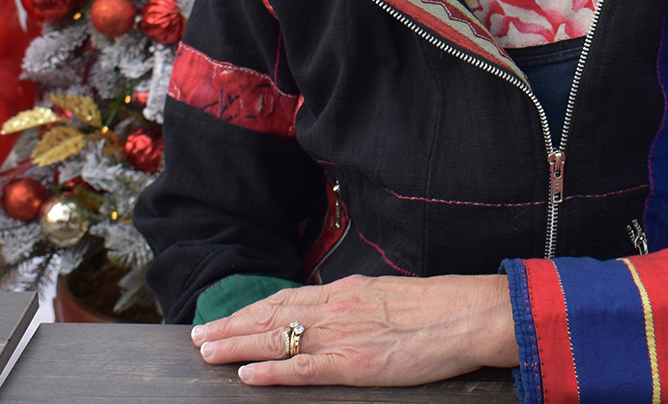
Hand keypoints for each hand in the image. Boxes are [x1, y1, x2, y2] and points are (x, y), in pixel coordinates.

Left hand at [192, 273, 519, 386]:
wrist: (467, 314)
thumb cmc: (439, 307)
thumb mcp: (390, 296)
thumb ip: (360, 304)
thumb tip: (342, 310)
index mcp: (346, 292)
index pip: (287, 299)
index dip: (252, 309)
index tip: (228, 316)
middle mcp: (336, 309)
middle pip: (271, 315)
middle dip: (232, 326)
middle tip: (199, 335)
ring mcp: (342, 336)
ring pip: (277, 338)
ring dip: (237, 345)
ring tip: (208, 351)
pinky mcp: (354, 365)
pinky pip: (303, 368)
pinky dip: (271, 372)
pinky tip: (247, 375)